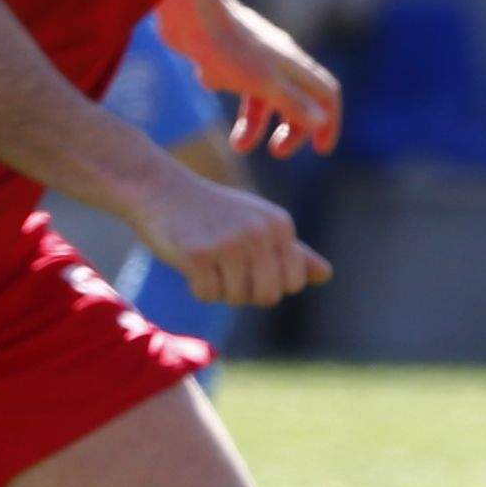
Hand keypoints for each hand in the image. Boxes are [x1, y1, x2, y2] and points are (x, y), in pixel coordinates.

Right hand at [129, 167, 329, 307]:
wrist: (159, 188)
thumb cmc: (212, 211)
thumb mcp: (258, 222)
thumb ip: (292, 251)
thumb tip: (326, 276)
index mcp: (280, 225)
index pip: (293, 283)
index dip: (270, 284)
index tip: (249, 267)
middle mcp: (260, 233)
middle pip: (268, 296)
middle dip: (246, 293)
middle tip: (226, 270)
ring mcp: (229, 243)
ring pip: (236, 298)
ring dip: (219, 289)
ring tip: (207, 261)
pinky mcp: (198, 254)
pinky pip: (207, 295)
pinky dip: (197, 288)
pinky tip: (189, 262)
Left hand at [166, 0, 342, 156]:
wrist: (188, 11)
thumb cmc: (229, 47)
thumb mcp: (265, 83)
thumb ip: (294, 104)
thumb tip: (321, 123)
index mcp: (295, 66)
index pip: (326, 95)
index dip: (329, 122)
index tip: (320, 149)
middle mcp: (278, 60)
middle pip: (297, 100)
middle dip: (291, 129)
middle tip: (277, 152)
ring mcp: (252, 57)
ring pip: (262, 95)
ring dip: (254, 123)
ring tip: (238, 145)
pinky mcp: (226, 53)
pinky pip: (235, 79)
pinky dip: (228, 89)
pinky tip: (208, 80)